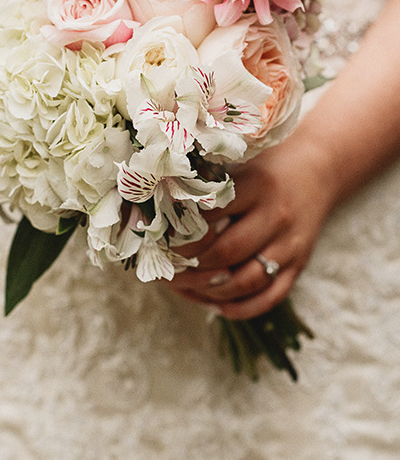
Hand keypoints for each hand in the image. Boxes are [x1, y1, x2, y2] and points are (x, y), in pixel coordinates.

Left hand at [169, 135, 334, 319]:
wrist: (317, 169)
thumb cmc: (263, 165)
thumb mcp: (238, 164)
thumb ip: (205, 183)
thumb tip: (155, 205)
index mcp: (256, 185)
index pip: (212, 215)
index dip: (182, 231)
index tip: (159, 236)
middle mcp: (276, 216)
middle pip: (227, 252)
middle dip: (191, 265)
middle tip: (166, 266)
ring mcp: (290, 245)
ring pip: (246, 282)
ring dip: (209, 291)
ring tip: (183, 286)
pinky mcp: (299, 266)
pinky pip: (268, 298)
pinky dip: (237, 307)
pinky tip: (212, 302)